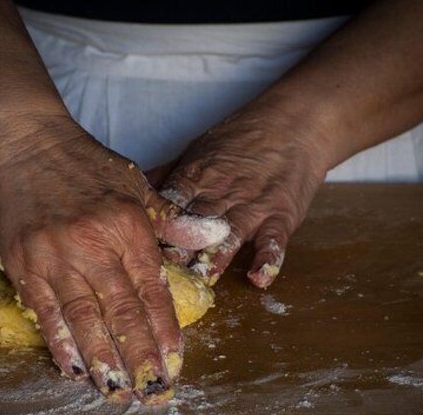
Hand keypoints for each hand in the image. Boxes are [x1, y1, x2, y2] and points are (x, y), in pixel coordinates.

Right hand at [0, 117, 228, 403]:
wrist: (22, 141)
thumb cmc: (82, 164)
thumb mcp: (136, 184)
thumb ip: (172, 221)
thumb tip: (212, 237)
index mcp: (128, 226)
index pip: (152, 290)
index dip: (164, 331)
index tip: (175, 363)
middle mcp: (94, 244)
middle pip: (122, 312)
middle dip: (140, 357)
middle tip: (153, 393)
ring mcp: (55, 256)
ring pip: (85, 319)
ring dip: (103, 361)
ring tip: (119, 393)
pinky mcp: (23, 263)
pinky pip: (45, 311)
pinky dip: (60, 343)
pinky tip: (73, 370)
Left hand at [149, 105, 328, 287]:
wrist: (293, 125)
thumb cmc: (240, 140)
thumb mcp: (197, 150)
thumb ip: (165, 176)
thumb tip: (129, 193)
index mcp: (195, 179)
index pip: (169, 207)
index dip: (154, 230)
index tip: (138, 251)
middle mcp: (220, 195)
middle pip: (195, 226)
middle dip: (178, 251)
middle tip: (163, 276)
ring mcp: (252, 207)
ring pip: (230, 236)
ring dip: (215, 259)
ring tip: (202, 280)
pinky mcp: (280, 216)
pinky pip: (273, 240)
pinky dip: (267, 260)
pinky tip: (258, 278)